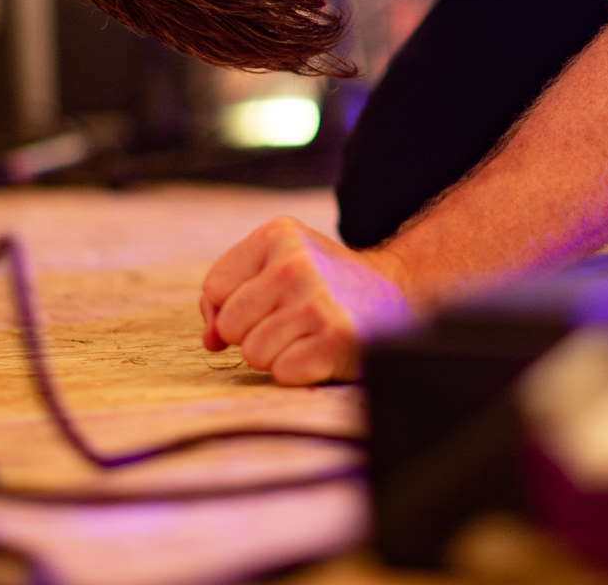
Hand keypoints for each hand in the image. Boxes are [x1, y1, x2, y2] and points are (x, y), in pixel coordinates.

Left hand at [199, 217, 412, 384]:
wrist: (396, 294)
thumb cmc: (322, 285)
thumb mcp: (277, 264)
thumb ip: (228, 294)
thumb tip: (211, 339)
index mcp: (278, 234)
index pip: (215, 288)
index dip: (234, 306)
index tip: (268, 302)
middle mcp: (296, 262)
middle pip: (230, 325)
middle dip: (255, 332)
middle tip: (293, 320)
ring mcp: (317, 300)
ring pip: (253, 353)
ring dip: (278, 353)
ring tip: (309, 334)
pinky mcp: (336, 338)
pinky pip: (282, 373)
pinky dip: (300, 370)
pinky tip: (322, 350)